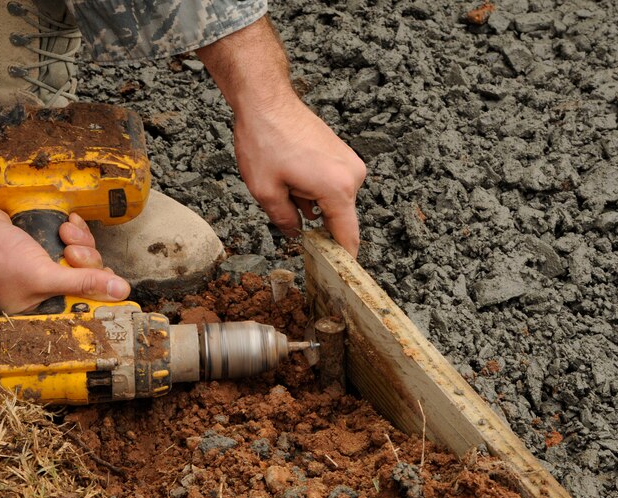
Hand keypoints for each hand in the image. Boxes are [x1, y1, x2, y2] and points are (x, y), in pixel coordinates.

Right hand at [0, 203, 129, 313]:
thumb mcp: (46, 276)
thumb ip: (85, 283)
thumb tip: (121, 291)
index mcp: (41, 311)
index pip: (84, 305)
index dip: (97, 289)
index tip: (104, 275)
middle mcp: (44, 292)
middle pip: (88, 278)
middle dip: (85, 259)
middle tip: (70, 251)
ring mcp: (45, 268)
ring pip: (83, 257)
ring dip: (80, 241)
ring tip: (64, 233)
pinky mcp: (45, 247)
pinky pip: (74, 241)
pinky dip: (75, 231)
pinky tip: (68, 222)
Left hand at [234, 97, 365, 256]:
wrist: (267, 100)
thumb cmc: (265, 141)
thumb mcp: (266, 192)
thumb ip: (285, 222)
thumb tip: (297, 235)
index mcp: (338, 189)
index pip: (348, 236)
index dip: (342, 259)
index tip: (338, 276)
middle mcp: (353, 176)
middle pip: (339, 218)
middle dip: (315, 221)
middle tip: (285, 203)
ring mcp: (351, 163)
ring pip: (334, 201)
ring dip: (312, 202)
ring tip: (286, 180)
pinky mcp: (344, 154)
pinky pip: (332, 184)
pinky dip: (314, 187)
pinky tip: (293, 173)